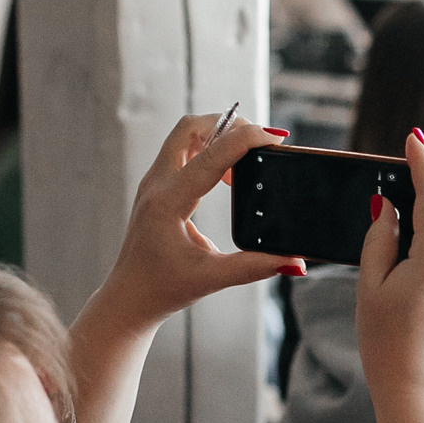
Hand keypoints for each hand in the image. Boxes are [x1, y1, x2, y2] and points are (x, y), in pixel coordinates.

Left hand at [96, 113, 302, 330]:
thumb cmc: (163, 288)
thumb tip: (294, 260)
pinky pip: (182, 152)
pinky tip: (226, 178)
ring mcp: (153, 183)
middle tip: (258, 142)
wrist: (129, 297)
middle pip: (191, 127)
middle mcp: (156, 185)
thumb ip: (255, 267)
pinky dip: (207, 151)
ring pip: (185, 135)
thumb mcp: (212, 278)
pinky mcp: (156, 187)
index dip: (246, 140)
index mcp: (168, 202)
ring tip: (244, 165)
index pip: (211, 156)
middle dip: (228, 124)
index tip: (275, 137)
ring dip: (217, 136)